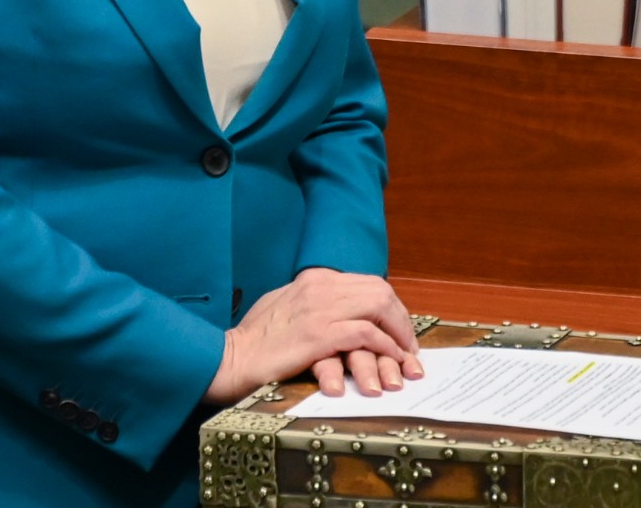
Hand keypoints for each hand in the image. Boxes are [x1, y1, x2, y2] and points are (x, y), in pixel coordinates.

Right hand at [204, 268, 421, 404]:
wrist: (231, 357)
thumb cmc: (256, 340)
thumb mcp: (286, 306)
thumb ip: (313, 303)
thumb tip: (342, 311)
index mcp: (313, 279)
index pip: (368, 283)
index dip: (391, 309)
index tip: (399, 332)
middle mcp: (319, 286)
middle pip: (379, 292)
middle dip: (402, 320)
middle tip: (409, 348)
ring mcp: (319, 308)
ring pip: (378, 307)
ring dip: (399, 335)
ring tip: (406, 359)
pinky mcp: (318, 334)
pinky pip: (365, 333)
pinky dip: (384, 347)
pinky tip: (388, 361)